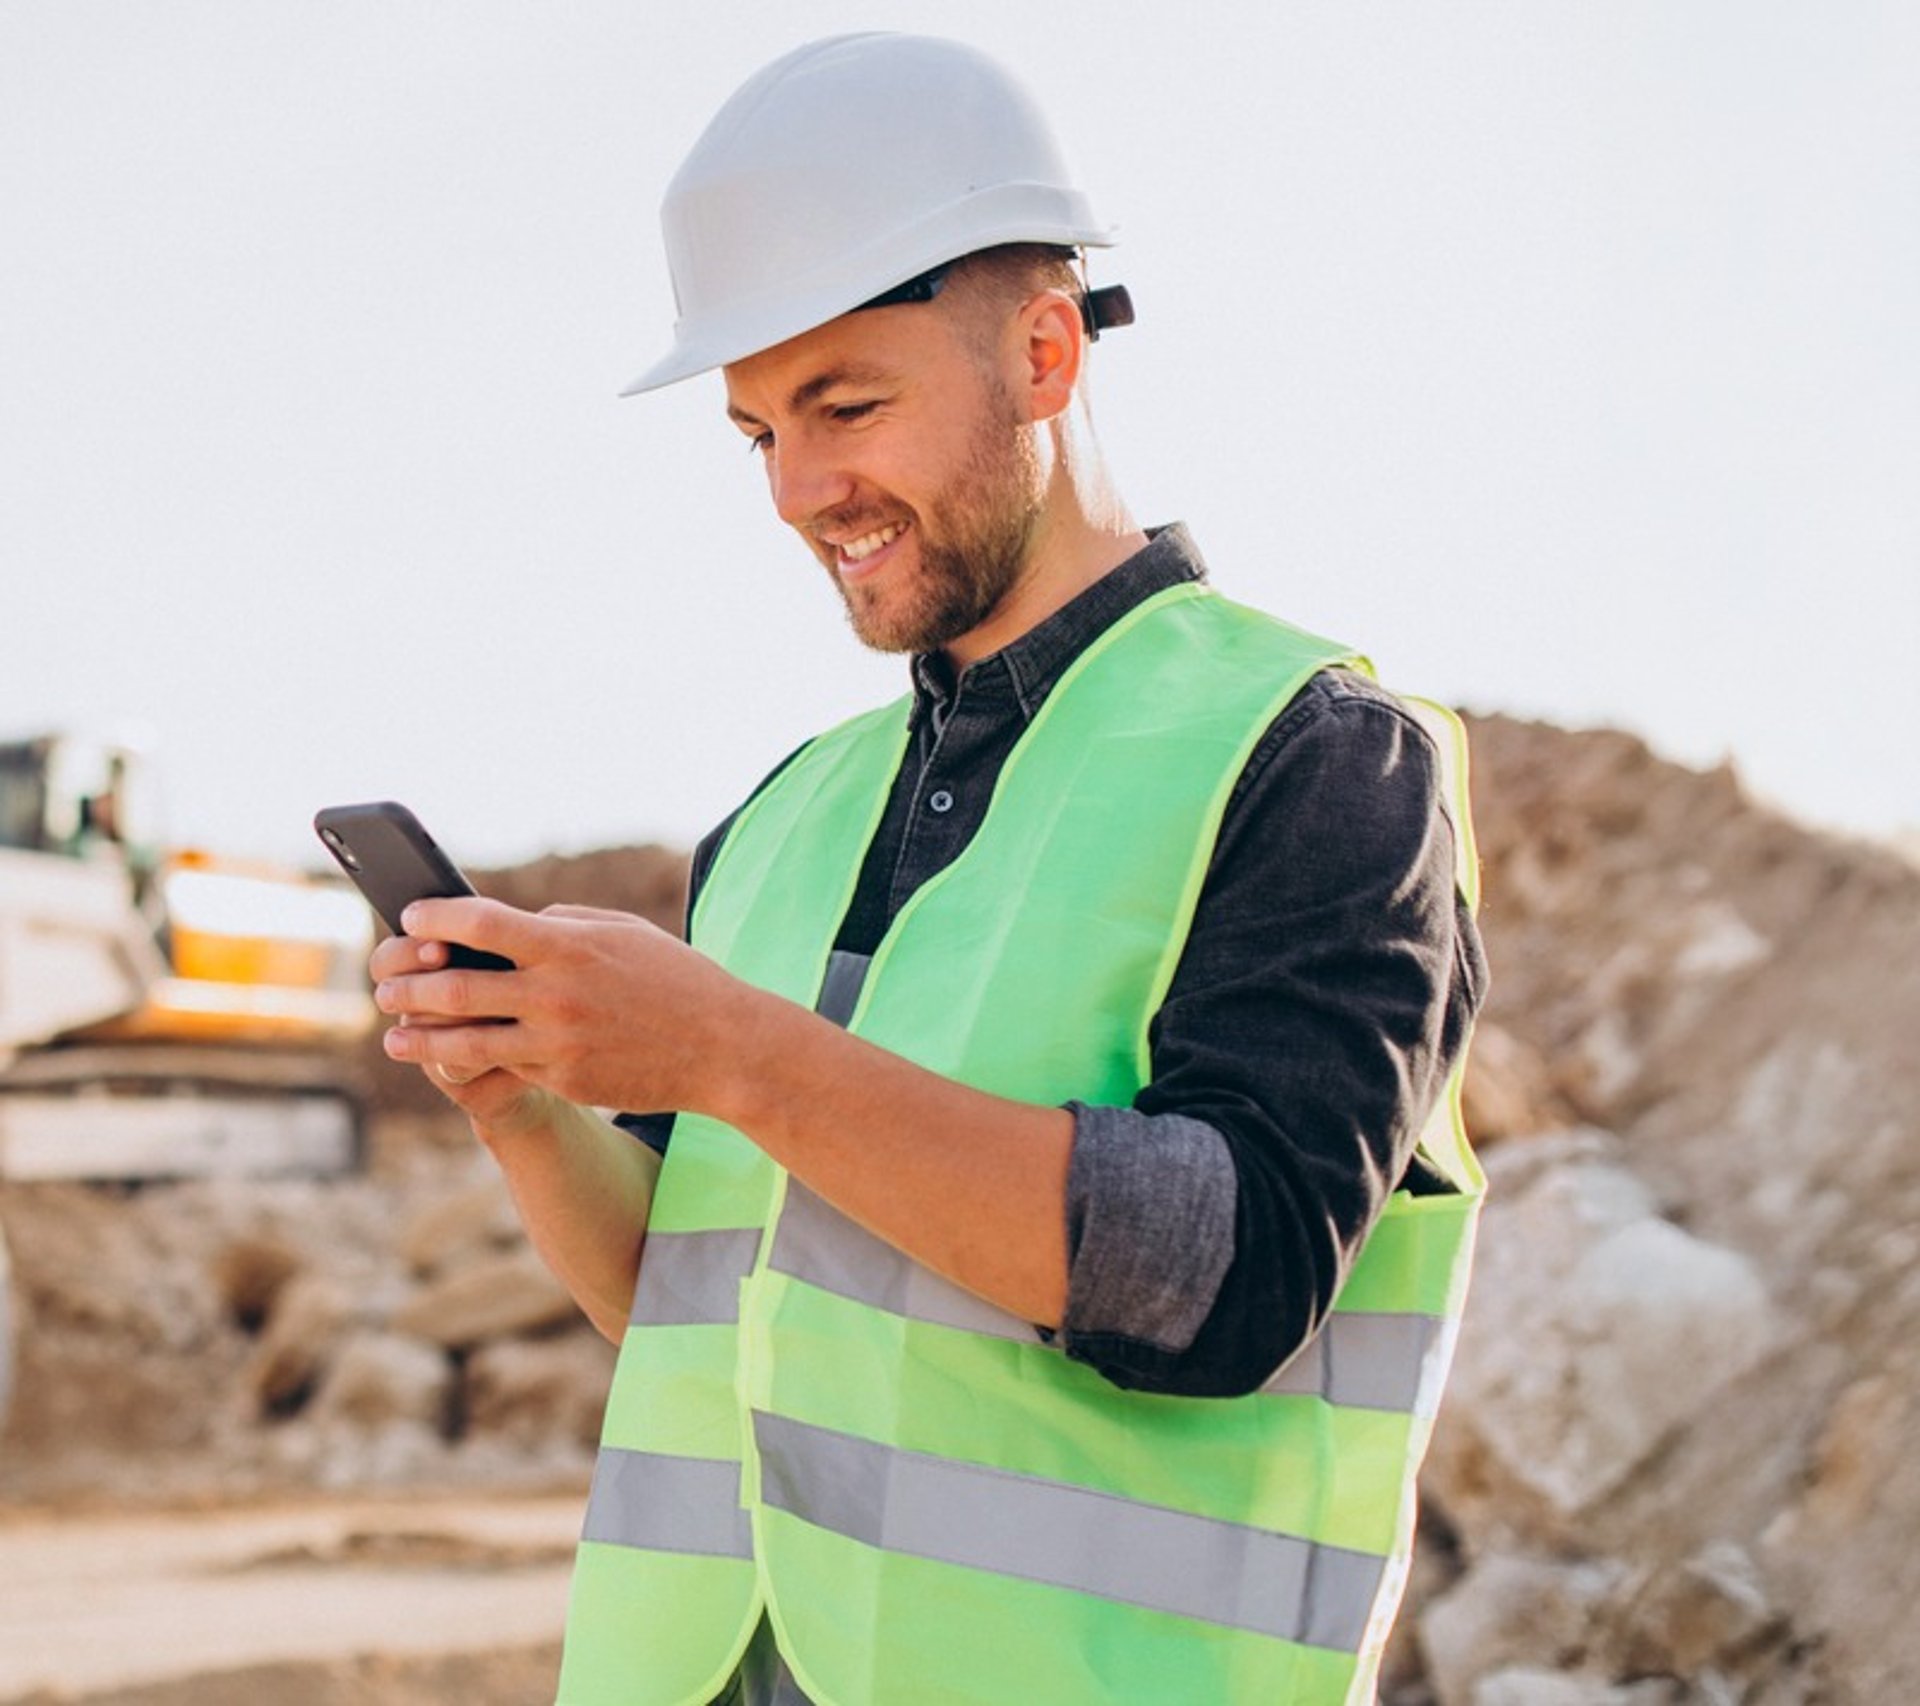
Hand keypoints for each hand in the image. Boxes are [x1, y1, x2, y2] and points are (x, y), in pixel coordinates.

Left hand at [374, 897, 747, 1115]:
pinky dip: (476, 1063)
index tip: (410, 916)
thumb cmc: (675, 979)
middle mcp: (555, 993)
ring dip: (420, 1039)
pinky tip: (452, 1060)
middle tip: (384, 985)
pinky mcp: (565, 1081)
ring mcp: (557, 1043)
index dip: (435, 916)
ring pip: (466, 1042)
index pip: (479, 922)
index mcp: (568, 945)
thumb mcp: (623, 932)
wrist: (723, 1047)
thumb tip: (513, 926)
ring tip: (393, 1037)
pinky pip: (509, 1068)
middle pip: (456, 985)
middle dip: (408, 985)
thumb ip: (563, 925)